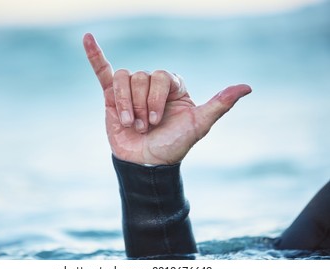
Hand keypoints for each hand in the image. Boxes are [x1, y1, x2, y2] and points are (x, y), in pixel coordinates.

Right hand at [83, 33, 251, 164]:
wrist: (146, 164)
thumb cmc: (172, 146)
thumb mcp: (198, 125)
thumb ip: (219, 104)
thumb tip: (247, 87)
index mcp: (172, 87)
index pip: (162, 76)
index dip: (157, 98)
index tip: (158, 122)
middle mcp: (152, 85)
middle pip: (142, 77)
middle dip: (143, 105)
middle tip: (146, 127)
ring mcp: (131, 89)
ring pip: (125, 79)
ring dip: (127, 103)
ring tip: (131, 124)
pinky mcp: (112, 96)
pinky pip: (103, 71)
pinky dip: (95, 55)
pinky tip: (87, 38)